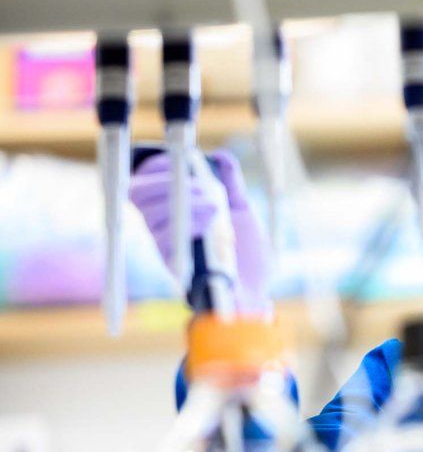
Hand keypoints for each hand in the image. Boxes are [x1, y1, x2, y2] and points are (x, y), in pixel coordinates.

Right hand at [129, 147, 270, 313]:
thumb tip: (220, 156)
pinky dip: (189, 222)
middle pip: (140, 192)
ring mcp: (165, 244)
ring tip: (214, 207)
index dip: (157, 166)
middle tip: (204, 188)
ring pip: (152, 211)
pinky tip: (209, 221)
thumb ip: (231, 183)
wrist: (253, 295)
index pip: (146, 180)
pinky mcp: (171, 263)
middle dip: (170, 180)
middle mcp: (163, 226)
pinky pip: (164, 237)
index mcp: (175, 210)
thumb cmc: (247, 258)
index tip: (180, 159)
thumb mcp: (243, 212)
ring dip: (185, 200)